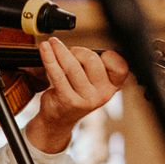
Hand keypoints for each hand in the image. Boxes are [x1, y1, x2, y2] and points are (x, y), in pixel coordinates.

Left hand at [25, 36, 128, 152]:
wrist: (58, 120)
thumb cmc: (74, 94)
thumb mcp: (91, 81)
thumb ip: (95, 65)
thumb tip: (82, 46)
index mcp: (113, 87)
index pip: (120, 66)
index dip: (109, 55)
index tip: (95, 53)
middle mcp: (103, 94)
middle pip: (92, 60)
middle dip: (77, 51)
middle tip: (66, 51)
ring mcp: (86, 99)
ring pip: (72, 66)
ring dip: (60, 51)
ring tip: (52, 43)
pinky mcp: (68, 100)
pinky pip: (57, 74)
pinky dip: (49, 58)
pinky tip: (45, 49)